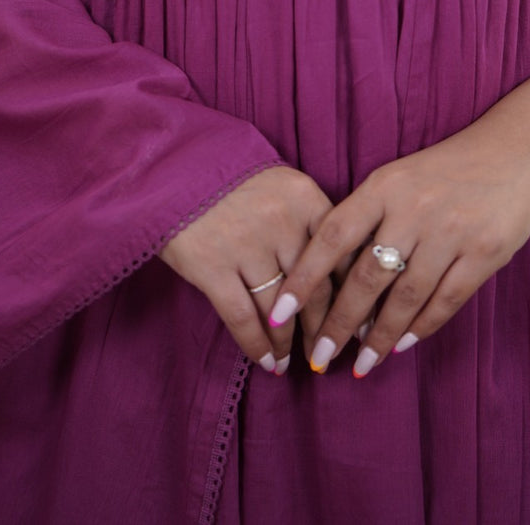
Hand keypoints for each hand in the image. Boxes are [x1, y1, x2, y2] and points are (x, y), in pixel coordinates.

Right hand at [159, 166, 333, 373]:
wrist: (172, 166)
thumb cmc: (231, 177)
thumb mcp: (279, 184)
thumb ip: (307, 218)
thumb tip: (336, 272)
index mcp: (304, 196)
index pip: (340, 254)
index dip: (351, 294)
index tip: (358, 321)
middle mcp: (281, 221)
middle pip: (315, 288)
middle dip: (323, 327)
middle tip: (327, 350)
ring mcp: (246, 245)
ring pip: (280, 309)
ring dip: (289, 342)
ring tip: (294, 361)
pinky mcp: (211, 267)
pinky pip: (242, 318)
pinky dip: (257, 346)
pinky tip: (267, 362)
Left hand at [268, 128, 529, 376]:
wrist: (516, 153)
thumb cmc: (445, 171)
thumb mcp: (398, 179)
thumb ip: (368, 218)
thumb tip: (334, 279)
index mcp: (384, 186)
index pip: (332, 236)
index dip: (304, 277)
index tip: (280, 313)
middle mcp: (413, 209)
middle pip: (367, 277)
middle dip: (339, 324)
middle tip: (320, 358)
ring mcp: (450, 232)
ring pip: (405, 297)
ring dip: (380, 336)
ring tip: (362, 363)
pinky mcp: (483, 253)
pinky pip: (445, 300)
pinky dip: (421, 327)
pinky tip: (402, 344)